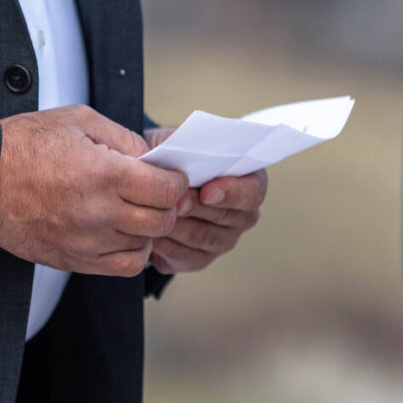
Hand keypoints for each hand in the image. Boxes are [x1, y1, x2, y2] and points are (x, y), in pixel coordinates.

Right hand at [0, 106, 188, 276]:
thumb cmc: (24, 145)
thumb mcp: (77, 120)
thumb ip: (123, 137)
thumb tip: (153, 158)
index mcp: (104, 174)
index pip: (167, 191)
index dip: (176, 182)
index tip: (170, 175)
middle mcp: (99, 213)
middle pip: (162, 221)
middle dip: (167, 205)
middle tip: (156, 192)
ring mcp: (87, 242)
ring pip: (145, 245)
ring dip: (148, 228)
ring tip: (134, 210)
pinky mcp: (74, 260)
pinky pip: (124, 267)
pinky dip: (132, 252)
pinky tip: (122, 233)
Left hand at [144, 127, 266, 273]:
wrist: (149, 183)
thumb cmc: (171, 159)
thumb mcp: (175, 143)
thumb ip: (183, 145)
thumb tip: (178, 152)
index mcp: (247, 183)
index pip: (253, 192)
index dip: (232, 193)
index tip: (207, 191)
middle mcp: (241, 216)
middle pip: (226, 218)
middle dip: (197, 208)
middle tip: (174, 202)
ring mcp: (222, 240)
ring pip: (202, 238)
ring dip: (179, 226)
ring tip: (156, 213)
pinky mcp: (197, 259)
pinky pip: (184, 257)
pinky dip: (166, 245)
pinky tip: (150, 232)